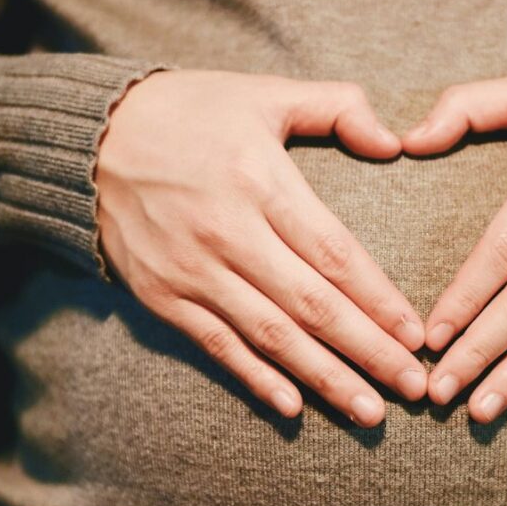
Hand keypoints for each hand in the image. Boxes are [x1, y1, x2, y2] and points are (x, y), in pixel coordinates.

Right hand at [95, 69, 427, 427]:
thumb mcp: (264, 93)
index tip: (417, 336)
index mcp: (260, 181)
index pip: (334, 253)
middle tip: (414, 389)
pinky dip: (256, 379)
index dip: (379, 300)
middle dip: (369, 352)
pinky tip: (294, 408)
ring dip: (325, 378)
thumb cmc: (190, 112)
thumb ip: (337, 107)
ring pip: (271, 336)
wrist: (89, 137)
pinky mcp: (163, 297)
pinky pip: (217, 346)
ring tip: (370, 412)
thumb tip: (394, 142)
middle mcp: (228, 233)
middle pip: (312, 306)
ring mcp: (192, 271)